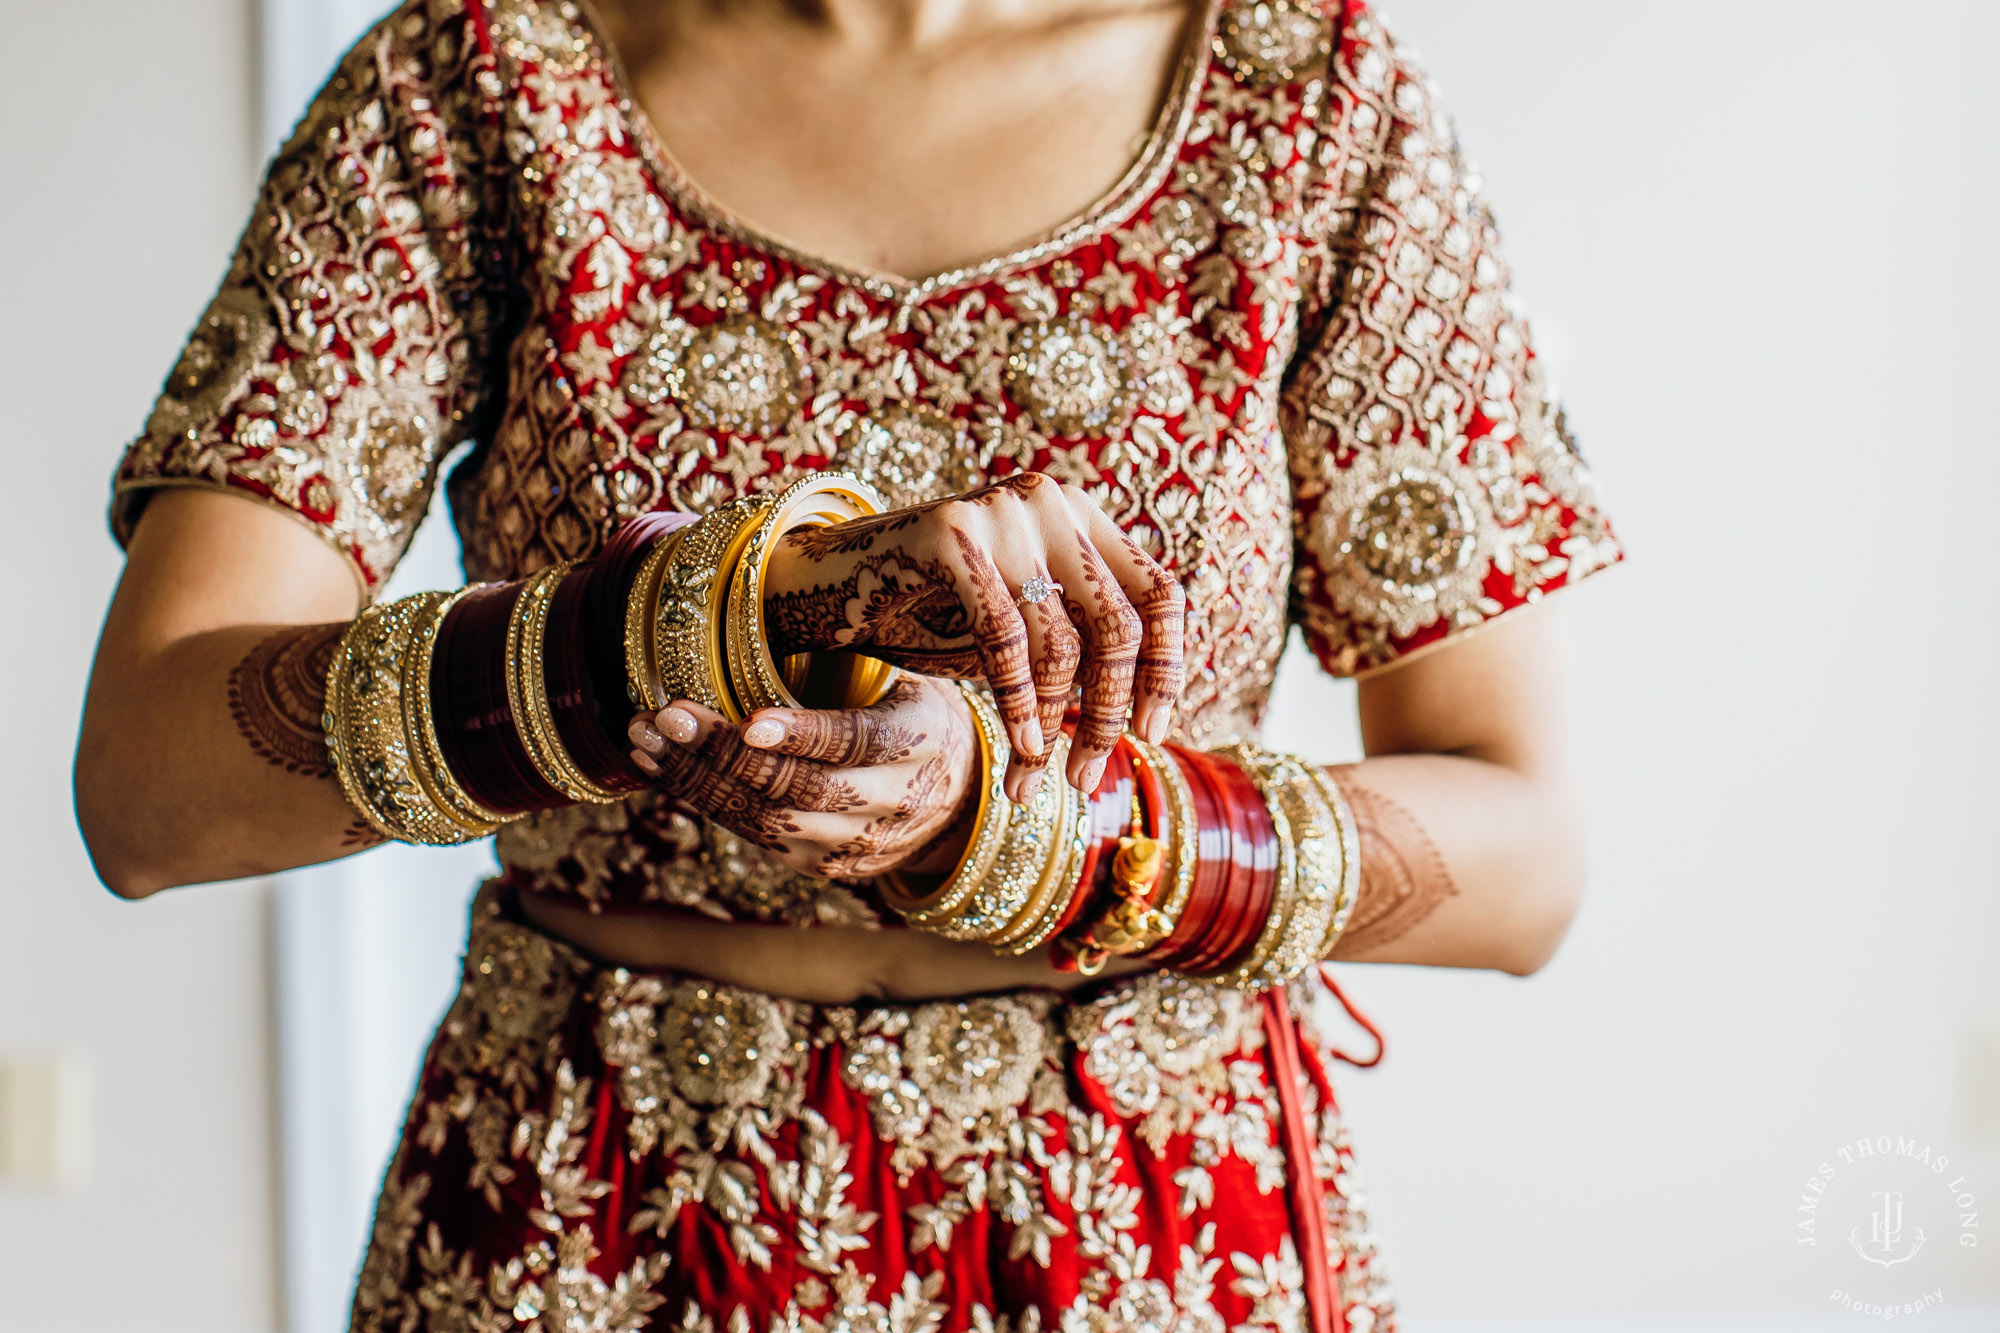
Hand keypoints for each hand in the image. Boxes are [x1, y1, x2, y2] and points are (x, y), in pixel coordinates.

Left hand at [625, 674, 977, 880]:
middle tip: (663, 717)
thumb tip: (782, 599)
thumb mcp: (914, 677)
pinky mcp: (829, 866)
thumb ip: (863, 656)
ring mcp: (859, 843)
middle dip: (725, 754)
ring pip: (770, 821)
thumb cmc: (920, 714)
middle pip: (801, 788)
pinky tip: (667, 769)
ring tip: (644, 742)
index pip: (857, 743)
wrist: (961, 801)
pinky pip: (760, 839)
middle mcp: (895, 802)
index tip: (750, 720)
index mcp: (921, 742)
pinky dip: (709, 803)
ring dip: (699, 781)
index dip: (803, 735)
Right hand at [761, 472, 1185, 802]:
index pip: (1160, 594)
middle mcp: (1051, 502)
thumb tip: (1138, 722)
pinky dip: (1017, 704)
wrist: (830, 580)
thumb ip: (1077, 648)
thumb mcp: (1022, 625)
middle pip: (1119, 626)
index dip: (1164, 670)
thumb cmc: (933, 613)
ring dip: (1051, 726)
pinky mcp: (952, 534)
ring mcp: (1003, 511)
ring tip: (1033, 778)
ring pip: (1063, 645)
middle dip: (1105, 713)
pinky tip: (1018, 747)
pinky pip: (1006, 639)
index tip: (1152, 733)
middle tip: (1086, 775)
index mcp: (1081, 517)